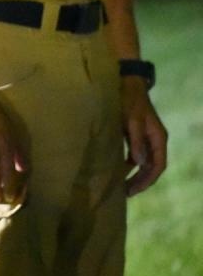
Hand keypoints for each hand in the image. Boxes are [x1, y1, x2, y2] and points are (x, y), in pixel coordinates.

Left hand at [121, 78, 168, 195]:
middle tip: (125, 193)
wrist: (126, 82)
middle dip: (140, 181)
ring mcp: (146, 137)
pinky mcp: (135, 134)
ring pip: (143, 162)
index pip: (158, 165)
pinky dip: (128, 164)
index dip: (147, 180)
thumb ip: (135, 141)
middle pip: (151, 167)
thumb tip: (139, 162)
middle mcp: (155, 140)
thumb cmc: (129, 100)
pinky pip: (135, 154)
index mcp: (158, 138)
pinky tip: (116, 170)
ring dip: (134, 174)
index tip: (133, 190)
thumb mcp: (131, 120)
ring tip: (121, 186)